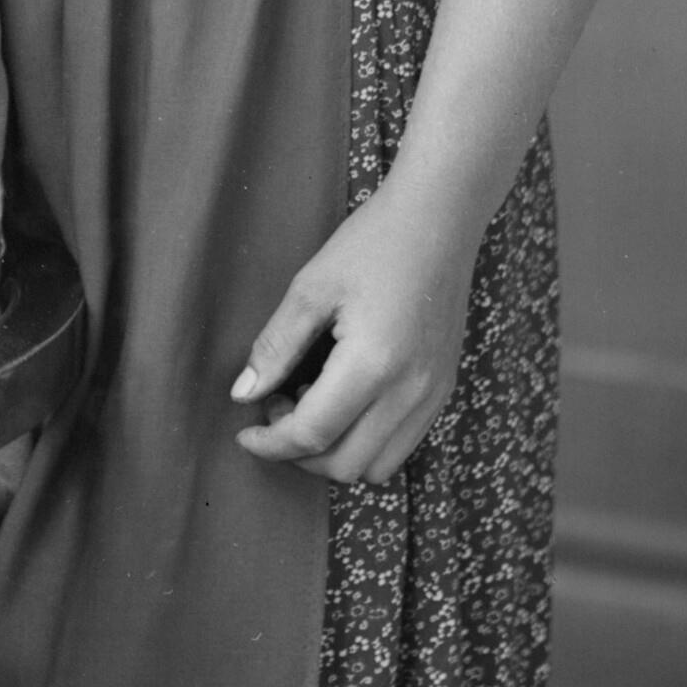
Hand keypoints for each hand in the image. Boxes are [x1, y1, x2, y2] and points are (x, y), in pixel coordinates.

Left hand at [230, 185, 480, 484]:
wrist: (439, 220)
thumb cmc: (370, 244)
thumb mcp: (310, 288)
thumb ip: (275, 347)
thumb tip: (243, 394)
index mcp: (373, 365)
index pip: (313, 434)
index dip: (271, 444)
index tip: (245, 434)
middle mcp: (411, 391)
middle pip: (346, 466)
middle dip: (300, 454)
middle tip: (276, 407)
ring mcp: (433, 395)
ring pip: (378, 467)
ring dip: (336, 452)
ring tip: (311, 400)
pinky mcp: (443, 389)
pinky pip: (402, 443)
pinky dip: (366, 439)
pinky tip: (345, 396)